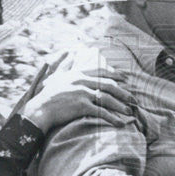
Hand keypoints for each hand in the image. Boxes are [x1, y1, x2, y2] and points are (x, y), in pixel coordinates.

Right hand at [20, 54, 134, 133]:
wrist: (40, 109)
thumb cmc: (48, 95)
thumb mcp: (57, 75)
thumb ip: (67, 64)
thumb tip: (72, 52)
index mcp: (78, 74)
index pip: (101, 72)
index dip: (116, 74)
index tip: (126, 78)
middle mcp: (82, 81)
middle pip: (109, 86)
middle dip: (123, 93)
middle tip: (134, 100)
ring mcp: (82, 93)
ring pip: (107, 98)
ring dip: (120, 106)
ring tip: (129, 113)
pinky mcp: (81, 106)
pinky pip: (101, 112)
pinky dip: (111, 118)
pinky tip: (120, 124)